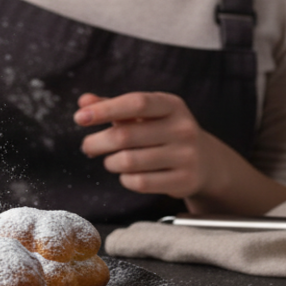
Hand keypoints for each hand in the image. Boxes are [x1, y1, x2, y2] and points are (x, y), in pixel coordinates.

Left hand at [75, 91, 218, 199]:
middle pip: (125, 136)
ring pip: (129, 162)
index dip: (105, 110)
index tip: (79, 117)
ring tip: (110, 159)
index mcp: (171, 105)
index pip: (136, 103)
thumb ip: (113, 106)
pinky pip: (140, 183)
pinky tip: (127, 174)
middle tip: (87, 146)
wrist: (206, 162)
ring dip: (110, 162)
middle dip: (97, 142)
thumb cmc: (164, 132)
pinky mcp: (184, 180)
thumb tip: (84, 102)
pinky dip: (125, 179)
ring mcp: (186, 156)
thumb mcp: (145, 114)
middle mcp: (182, 128)